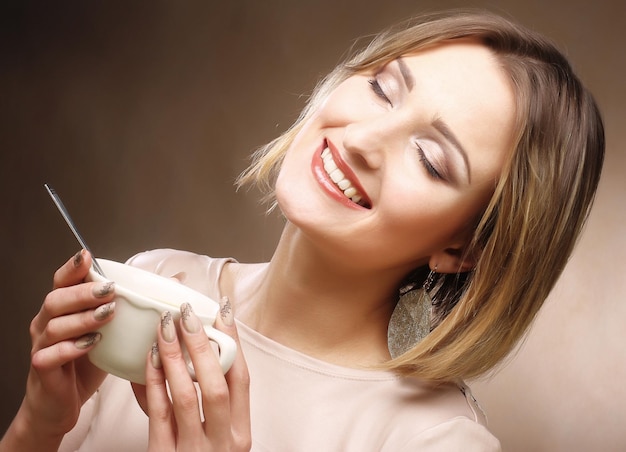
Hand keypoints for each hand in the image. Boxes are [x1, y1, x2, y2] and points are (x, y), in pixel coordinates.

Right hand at [1, 250, 115, 450]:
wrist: (59, 405)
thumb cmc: (84, 364)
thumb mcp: (111, 332)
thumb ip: (135, 307)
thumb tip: (173, 281)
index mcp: (63, 309)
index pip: (62, 281)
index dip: (73, 268)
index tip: (87, 256)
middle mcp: (47, 323)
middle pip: (57, 298)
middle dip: (84, 291)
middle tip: (109, 290)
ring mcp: (41, 345)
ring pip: (55, 324)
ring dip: (83, 317)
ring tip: (107, 315)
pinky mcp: (42, 368)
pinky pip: (51, 354)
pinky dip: (71, 347)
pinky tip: (90, 344)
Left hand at [134, 297, 250, 451]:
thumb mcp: (220, 441)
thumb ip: (216, 405)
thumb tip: (201, 349)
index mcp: (241, 435)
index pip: (242, 380)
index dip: (233, 342)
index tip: (222, 312)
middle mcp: (223, 444)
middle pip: (216, 384)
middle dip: (202, 344)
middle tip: (187, 314)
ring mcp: (193, 451)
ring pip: (186, 394)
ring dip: (174, 356)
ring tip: (164, 327)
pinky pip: (158, 412)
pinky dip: (153, 381)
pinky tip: (147, 358)